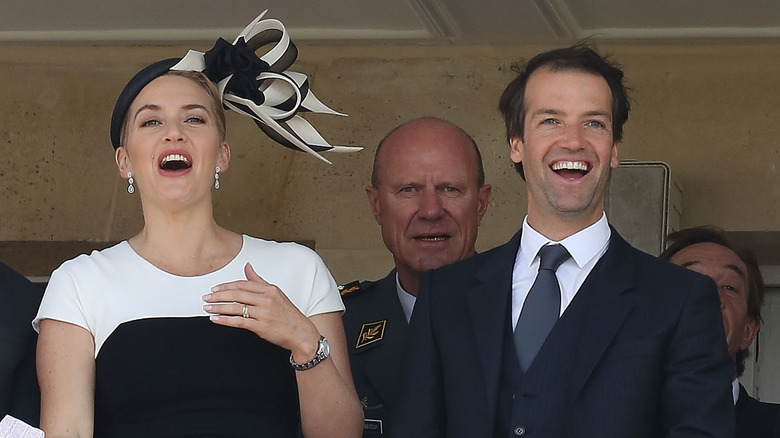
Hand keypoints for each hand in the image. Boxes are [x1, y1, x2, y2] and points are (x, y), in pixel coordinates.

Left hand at [202, 262, 320, 359]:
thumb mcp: (276, 293)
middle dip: (219, 295)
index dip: (226, 286)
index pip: (243, 284)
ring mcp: (263, 313)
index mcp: (270, 289)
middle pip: (237, 294)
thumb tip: (247, 266)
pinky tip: (216, 319)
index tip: (215, 288)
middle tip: (207, 297)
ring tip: (208, 308)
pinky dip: (225, 320)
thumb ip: (259, 280)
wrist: (300, 333)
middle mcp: (266, 299)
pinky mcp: (261, 326)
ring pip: (235, 308)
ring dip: (218, 307)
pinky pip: (238, 322)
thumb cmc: (288, 314)